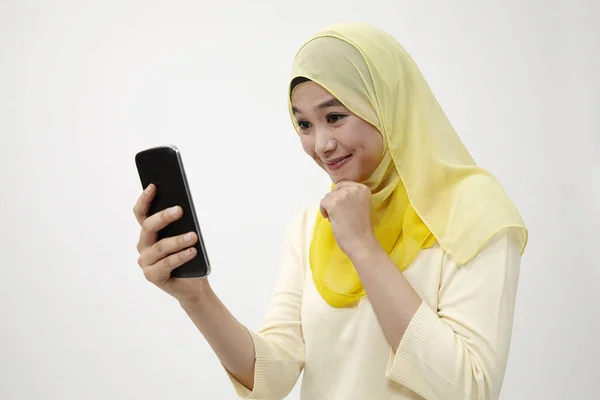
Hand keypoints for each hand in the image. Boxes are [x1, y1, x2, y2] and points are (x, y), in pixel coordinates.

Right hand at [133, 184, 208, 303]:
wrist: (193, 284)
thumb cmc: (189, 256)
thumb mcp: (186, 236)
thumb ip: (181, 224)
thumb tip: (183, 207)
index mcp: (149, 233)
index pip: (141, 213)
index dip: (145, 199)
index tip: (153, 186)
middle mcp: (143, 245)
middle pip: (148, 227)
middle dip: (163, 217)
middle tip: (180, 210)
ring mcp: (146, 261)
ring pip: (160, 247)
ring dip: (178, 240)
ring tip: (193, 236)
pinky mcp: (152, 276)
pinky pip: (166, 264)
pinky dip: (180, 257)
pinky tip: (192, 251)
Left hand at [319, 181, 379, 258]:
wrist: (361, 242)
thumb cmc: (361, 228)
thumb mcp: (361, 205)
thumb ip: (352, 196)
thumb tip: (336, 193)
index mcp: (363, 188)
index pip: (344, 184)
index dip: (340, 196)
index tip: (343, 208)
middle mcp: (354, 188)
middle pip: (335, 190)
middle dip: (335, 201)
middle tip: (340, 214)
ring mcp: (343, 195)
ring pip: (328, 196)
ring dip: (329, 207)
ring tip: (338, 218)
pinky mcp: (333, 203)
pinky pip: (322, 202)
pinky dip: (324, 211)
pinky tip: (331, 219)